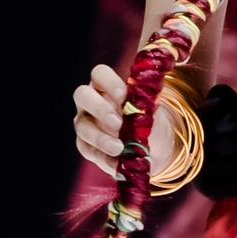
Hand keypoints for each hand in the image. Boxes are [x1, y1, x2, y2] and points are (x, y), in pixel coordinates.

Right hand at [73, 62, 174, 180]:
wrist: (153, 149)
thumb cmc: (149, 122)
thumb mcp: (154, 113)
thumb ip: (149, 105)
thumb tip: (150, 101)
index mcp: (106, 86)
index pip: (99, 74)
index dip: (108, 82)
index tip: (124, 95)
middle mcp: (91, 102)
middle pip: (82, 95)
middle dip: (99, 108)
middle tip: (118, 123)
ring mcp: (86, 123)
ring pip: (82, 126)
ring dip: (101, 138)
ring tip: (119, 148)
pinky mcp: (86, 145)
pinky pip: (87, 149)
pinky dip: (103, 157)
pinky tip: (117, 163)